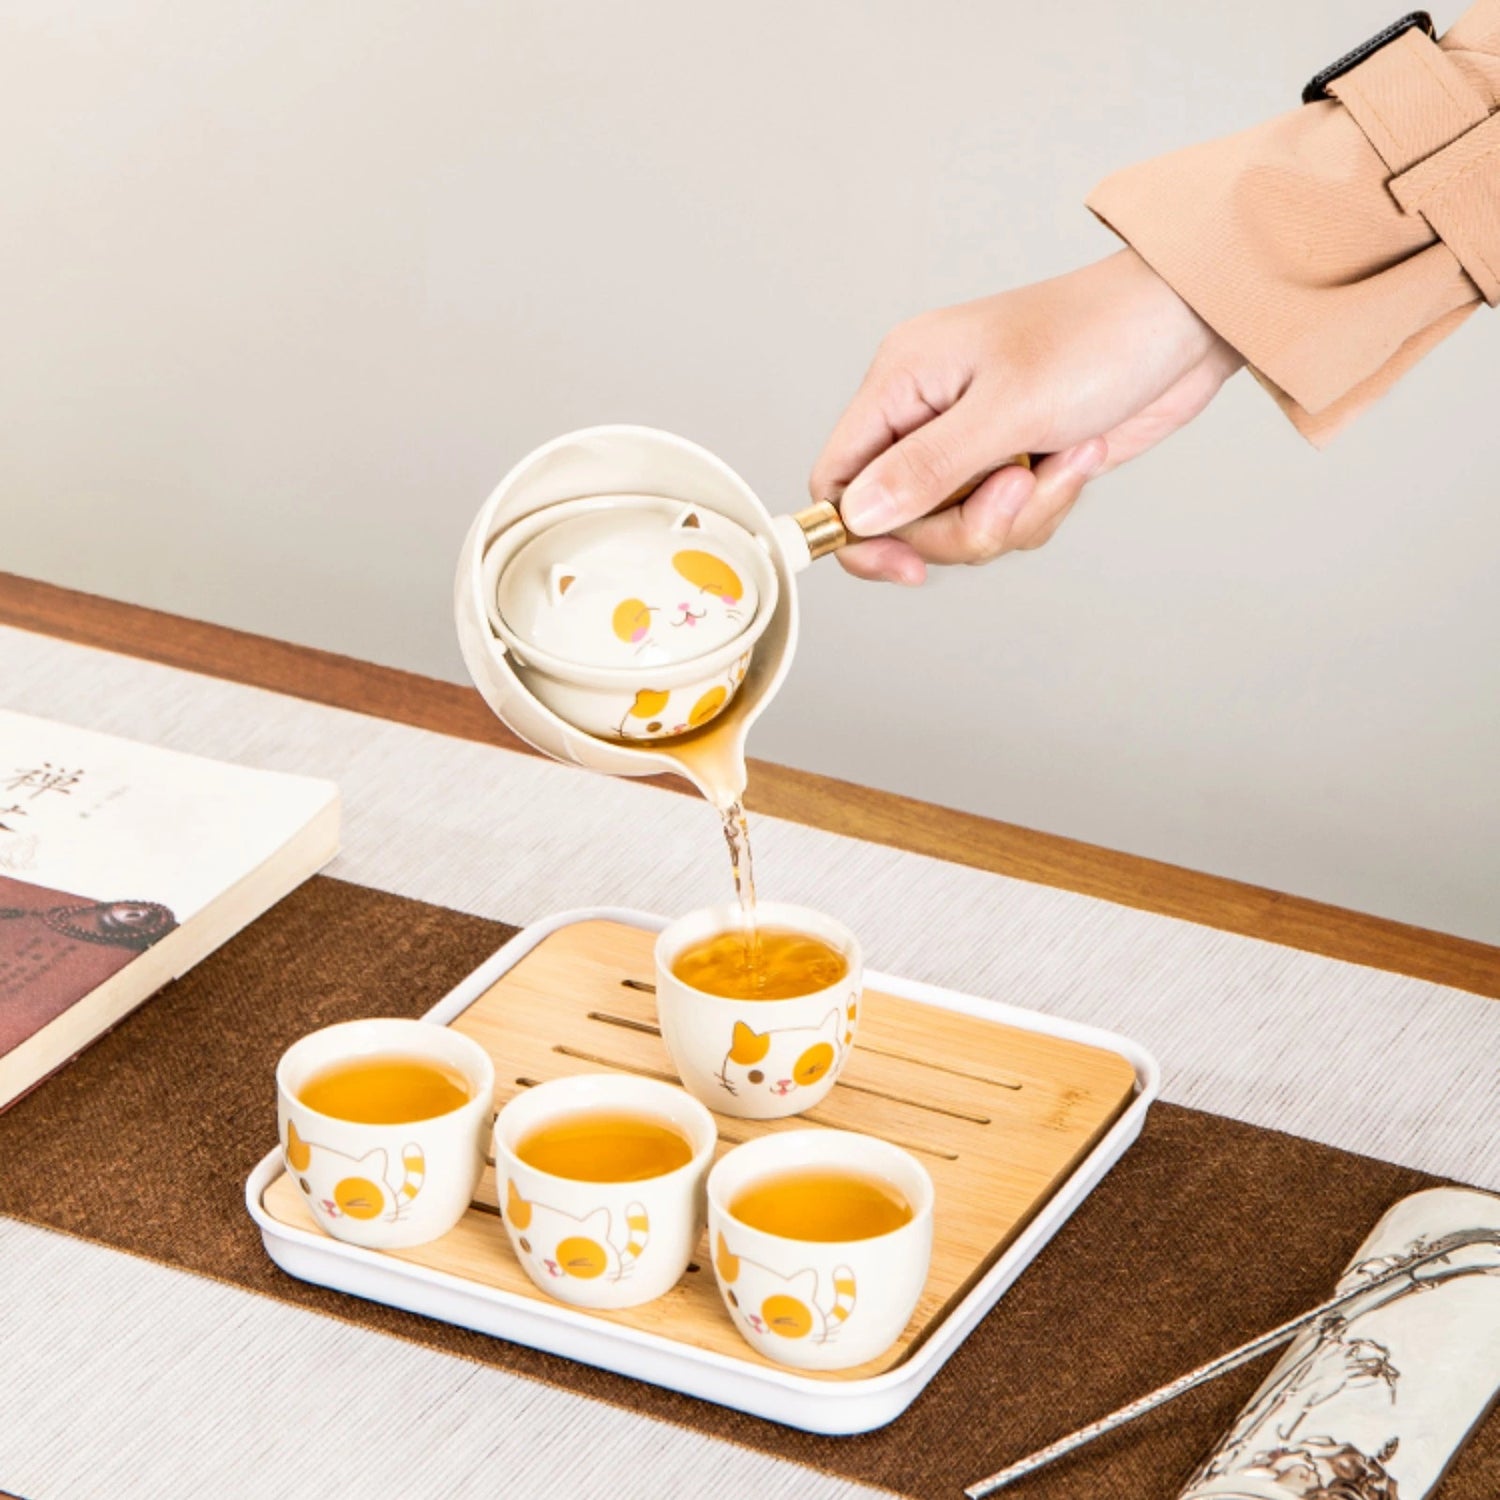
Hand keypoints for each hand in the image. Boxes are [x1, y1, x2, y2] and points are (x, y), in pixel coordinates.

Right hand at [810, 249, 1244, 582]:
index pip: (838, 478)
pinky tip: (1077, 459)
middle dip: (965, 525)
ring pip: (957, 528)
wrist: (1186, 322)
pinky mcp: (1013, 461)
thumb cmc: (1100, 337)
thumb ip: (926, 469)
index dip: (861, 533)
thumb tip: (860, 515)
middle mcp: (925, 413)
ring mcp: (971, 441)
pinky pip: (1004, 522)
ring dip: (1017, 515)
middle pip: (902, 520)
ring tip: (1060, 461)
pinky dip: (1044, 507)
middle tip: (1017, 489)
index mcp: (902, 381)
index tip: (907, 566)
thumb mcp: (1008, 409)